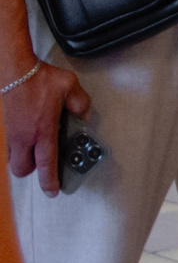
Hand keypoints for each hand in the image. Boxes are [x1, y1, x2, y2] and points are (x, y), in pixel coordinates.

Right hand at [4, 59, 89, 194]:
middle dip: (33, 172)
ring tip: (38, 152)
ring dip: (24, 161)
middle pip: (22, 169)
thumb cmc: (40, 79)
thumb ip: (80, 103)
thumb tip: (84, 115)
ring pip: (14, 160)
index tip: (53, 191)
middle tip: (46, 165)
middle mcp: (24, 137)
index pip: (46, 163)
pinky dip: (19, 149)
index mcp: (43, 130)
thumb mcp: (70, 87)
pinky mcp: (7, 128)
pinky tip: (31, 137)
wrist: (15, 70)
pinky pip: (10, 148)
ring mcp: (12, 134)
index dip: (49, 180)